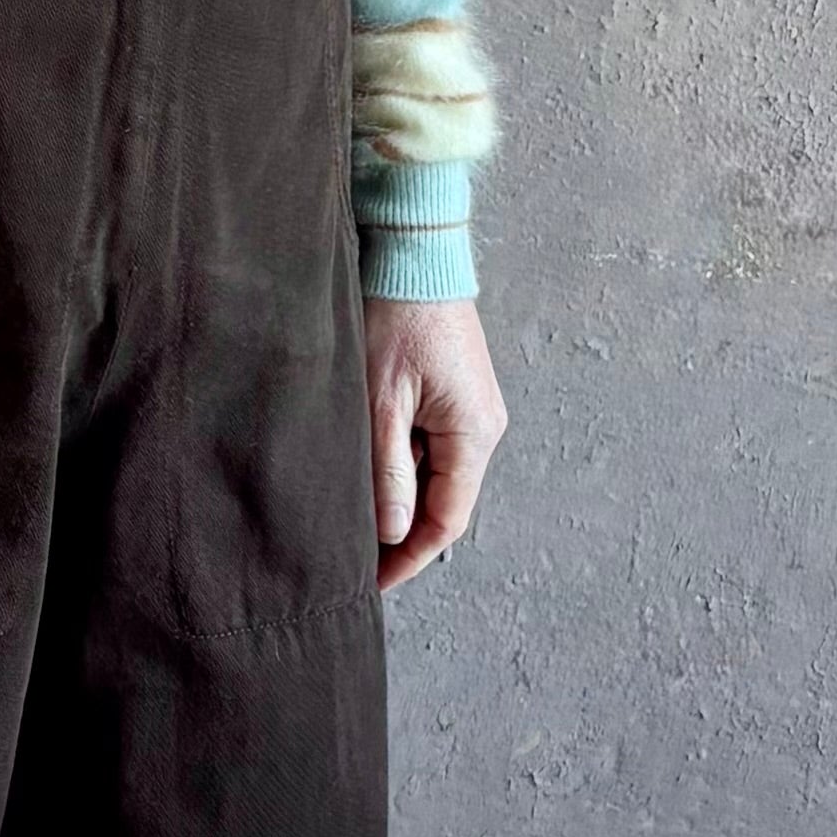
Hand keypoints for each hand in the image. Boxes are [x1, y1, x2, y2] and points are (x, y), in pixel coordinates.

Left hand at [366, 298, 505, 591]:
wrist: (413, 252)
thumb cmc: (395, 316)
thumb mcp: (381, 400)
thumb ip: (388, 471)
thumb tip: (394, 533)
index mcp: (474, 433)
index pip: (447, 521)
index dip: (410, 558)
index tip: (373, 584)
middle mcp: (484, 426)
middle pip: (444, 502)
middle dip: (401, 534)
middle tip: (353, 559)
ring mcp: (473, 409)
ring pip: (435, 475)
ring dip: (399, 498)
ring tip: (352, 518)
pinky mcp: (456, 393)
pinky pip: (432, 446)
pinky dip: (401, 465)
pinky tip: (366, 470)